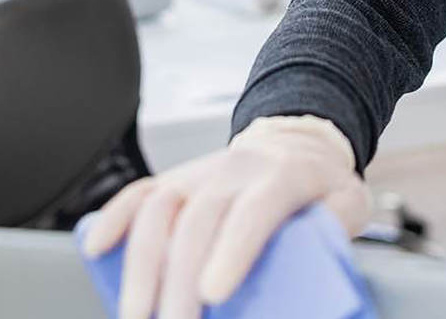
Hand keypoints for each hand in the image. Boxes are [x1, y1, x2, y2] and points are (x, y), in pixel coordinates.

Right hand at [81, 115, 371, 318]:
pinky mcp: (177, 179)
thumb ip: (339, 232)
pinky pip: (140, 191)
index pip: (253, 211)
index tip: (214, 294)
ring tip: (135, 315)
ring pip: (161, 209)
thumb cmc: (322, 186)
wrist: (297, 143)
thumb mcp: (349, 203)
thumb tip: (320, 283)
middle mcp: (236, 169)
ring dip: (142, 264)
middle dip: (180, 281)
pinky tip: (96, 250)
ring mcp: (201, 171)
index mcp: (283, 176)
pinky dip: (115, 218)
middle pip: (200, 221)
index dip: (233, 250)